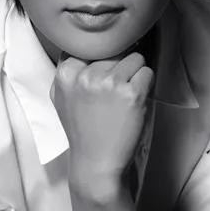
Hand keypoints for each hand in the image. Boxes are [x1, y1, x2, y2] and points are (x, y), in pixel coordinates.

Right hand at [50, 48, 154, 185]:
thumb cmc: (83, 132)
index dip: (100, 60)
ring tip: (124, 97)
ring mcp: (108, 83)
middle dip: (118, 67)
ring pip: (134, 57)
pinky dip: (146, 85)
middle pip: (114, 51)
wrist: (96, 164)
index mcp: (65, 74)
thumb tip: (87, 47)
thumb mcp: (62, 99)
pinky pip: (147, 72)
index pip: (91, 46)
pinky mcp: (131, 93)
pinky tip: (134, 103)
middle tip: (113, 94)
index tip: (100, 77)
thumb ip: (69, 73)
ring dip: (135, 74)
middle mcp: (85, 75)